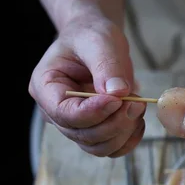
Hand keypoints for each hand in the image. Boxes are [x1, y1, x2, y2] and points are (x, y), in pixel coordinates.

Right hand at [28, 11, 145, 156]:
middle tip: (137, 101)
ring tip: (138, 105)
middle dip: (115, 122)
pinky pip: (112, 148)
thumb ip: (106, 65)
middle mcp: (56, 112)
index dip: (94, 112)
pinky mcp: (96, 129)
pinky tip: (139, 120)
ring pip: (99, 147)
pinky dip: (130, 139)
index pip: (65, 114)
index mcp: (46, 88)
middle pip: (84, 135)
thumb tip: (118, 92)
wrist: (97, 41)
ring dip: (124, 132)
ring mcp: (76, 124)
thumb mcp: (99, 41)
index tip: (118, 99)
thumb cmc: (91, 36)